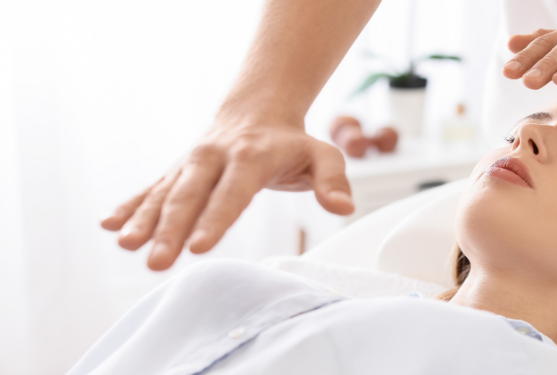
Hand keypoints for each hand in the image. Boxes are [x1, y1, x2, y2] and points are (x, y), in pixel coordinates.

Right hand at [100, 120, 353, 270]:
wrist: (257, 111)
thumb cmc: (293, 142)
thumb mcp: (323, 155)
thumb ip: (333, 180)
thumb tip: (343, 207)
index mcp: (251, 156)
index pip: (232, 193)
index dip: (215, 219)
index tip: (199, 246)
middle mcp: (214, 158)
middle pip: (190, 196)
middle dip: (171, 230)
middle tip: (158, 262)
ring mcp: (191, 164)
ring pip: (164, 194)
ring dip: (144, 221)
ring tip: (125, 245)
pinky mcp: (176, 171)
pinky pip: (150, 189)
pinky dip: (130, 205)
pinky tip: (109, 224)